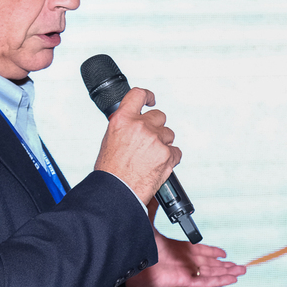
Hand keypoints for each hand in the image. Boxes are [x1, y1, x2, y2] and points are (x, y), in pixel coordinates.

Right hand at [92, 87, 178, 203]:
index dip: (148, 96)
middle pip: (159, 116)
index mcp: (123, 120)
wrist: (117, 190)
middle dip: (156, 127)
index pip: (138, 95)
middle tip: (149, 141)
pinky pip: (176, 151)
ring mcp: (155, 140)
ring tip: (151, 157)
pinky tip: (158, 165)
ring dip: (163, 143)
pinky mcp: (167, 155)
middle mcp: (140, 127)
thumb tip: (134, 122)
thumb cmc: (111, 170)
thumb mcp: (110, 139)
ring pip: (169, 134)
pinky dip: (170, 158)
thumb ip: (125, 126)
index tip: (151, 100)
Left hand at [126, 201, 246, 286]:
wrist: (121, 261)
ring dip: (226, 273)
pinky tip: (230, 279)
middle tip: (238, 266)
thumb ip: (151, 206)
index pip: (197, 252)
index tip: (222, 253)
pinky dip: (218, 281)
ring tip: (240, 272)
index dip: (211, 252)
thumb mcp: (145, 220)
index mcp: (174, 249)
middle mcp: (179, 261)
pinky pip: (203, 282)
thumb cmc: (130, 244)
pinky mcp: (180, 280)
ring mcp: (181, 271)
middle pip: (207, 264)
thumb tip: (153, 191)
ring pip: (209, 273)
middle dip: (224, 265)